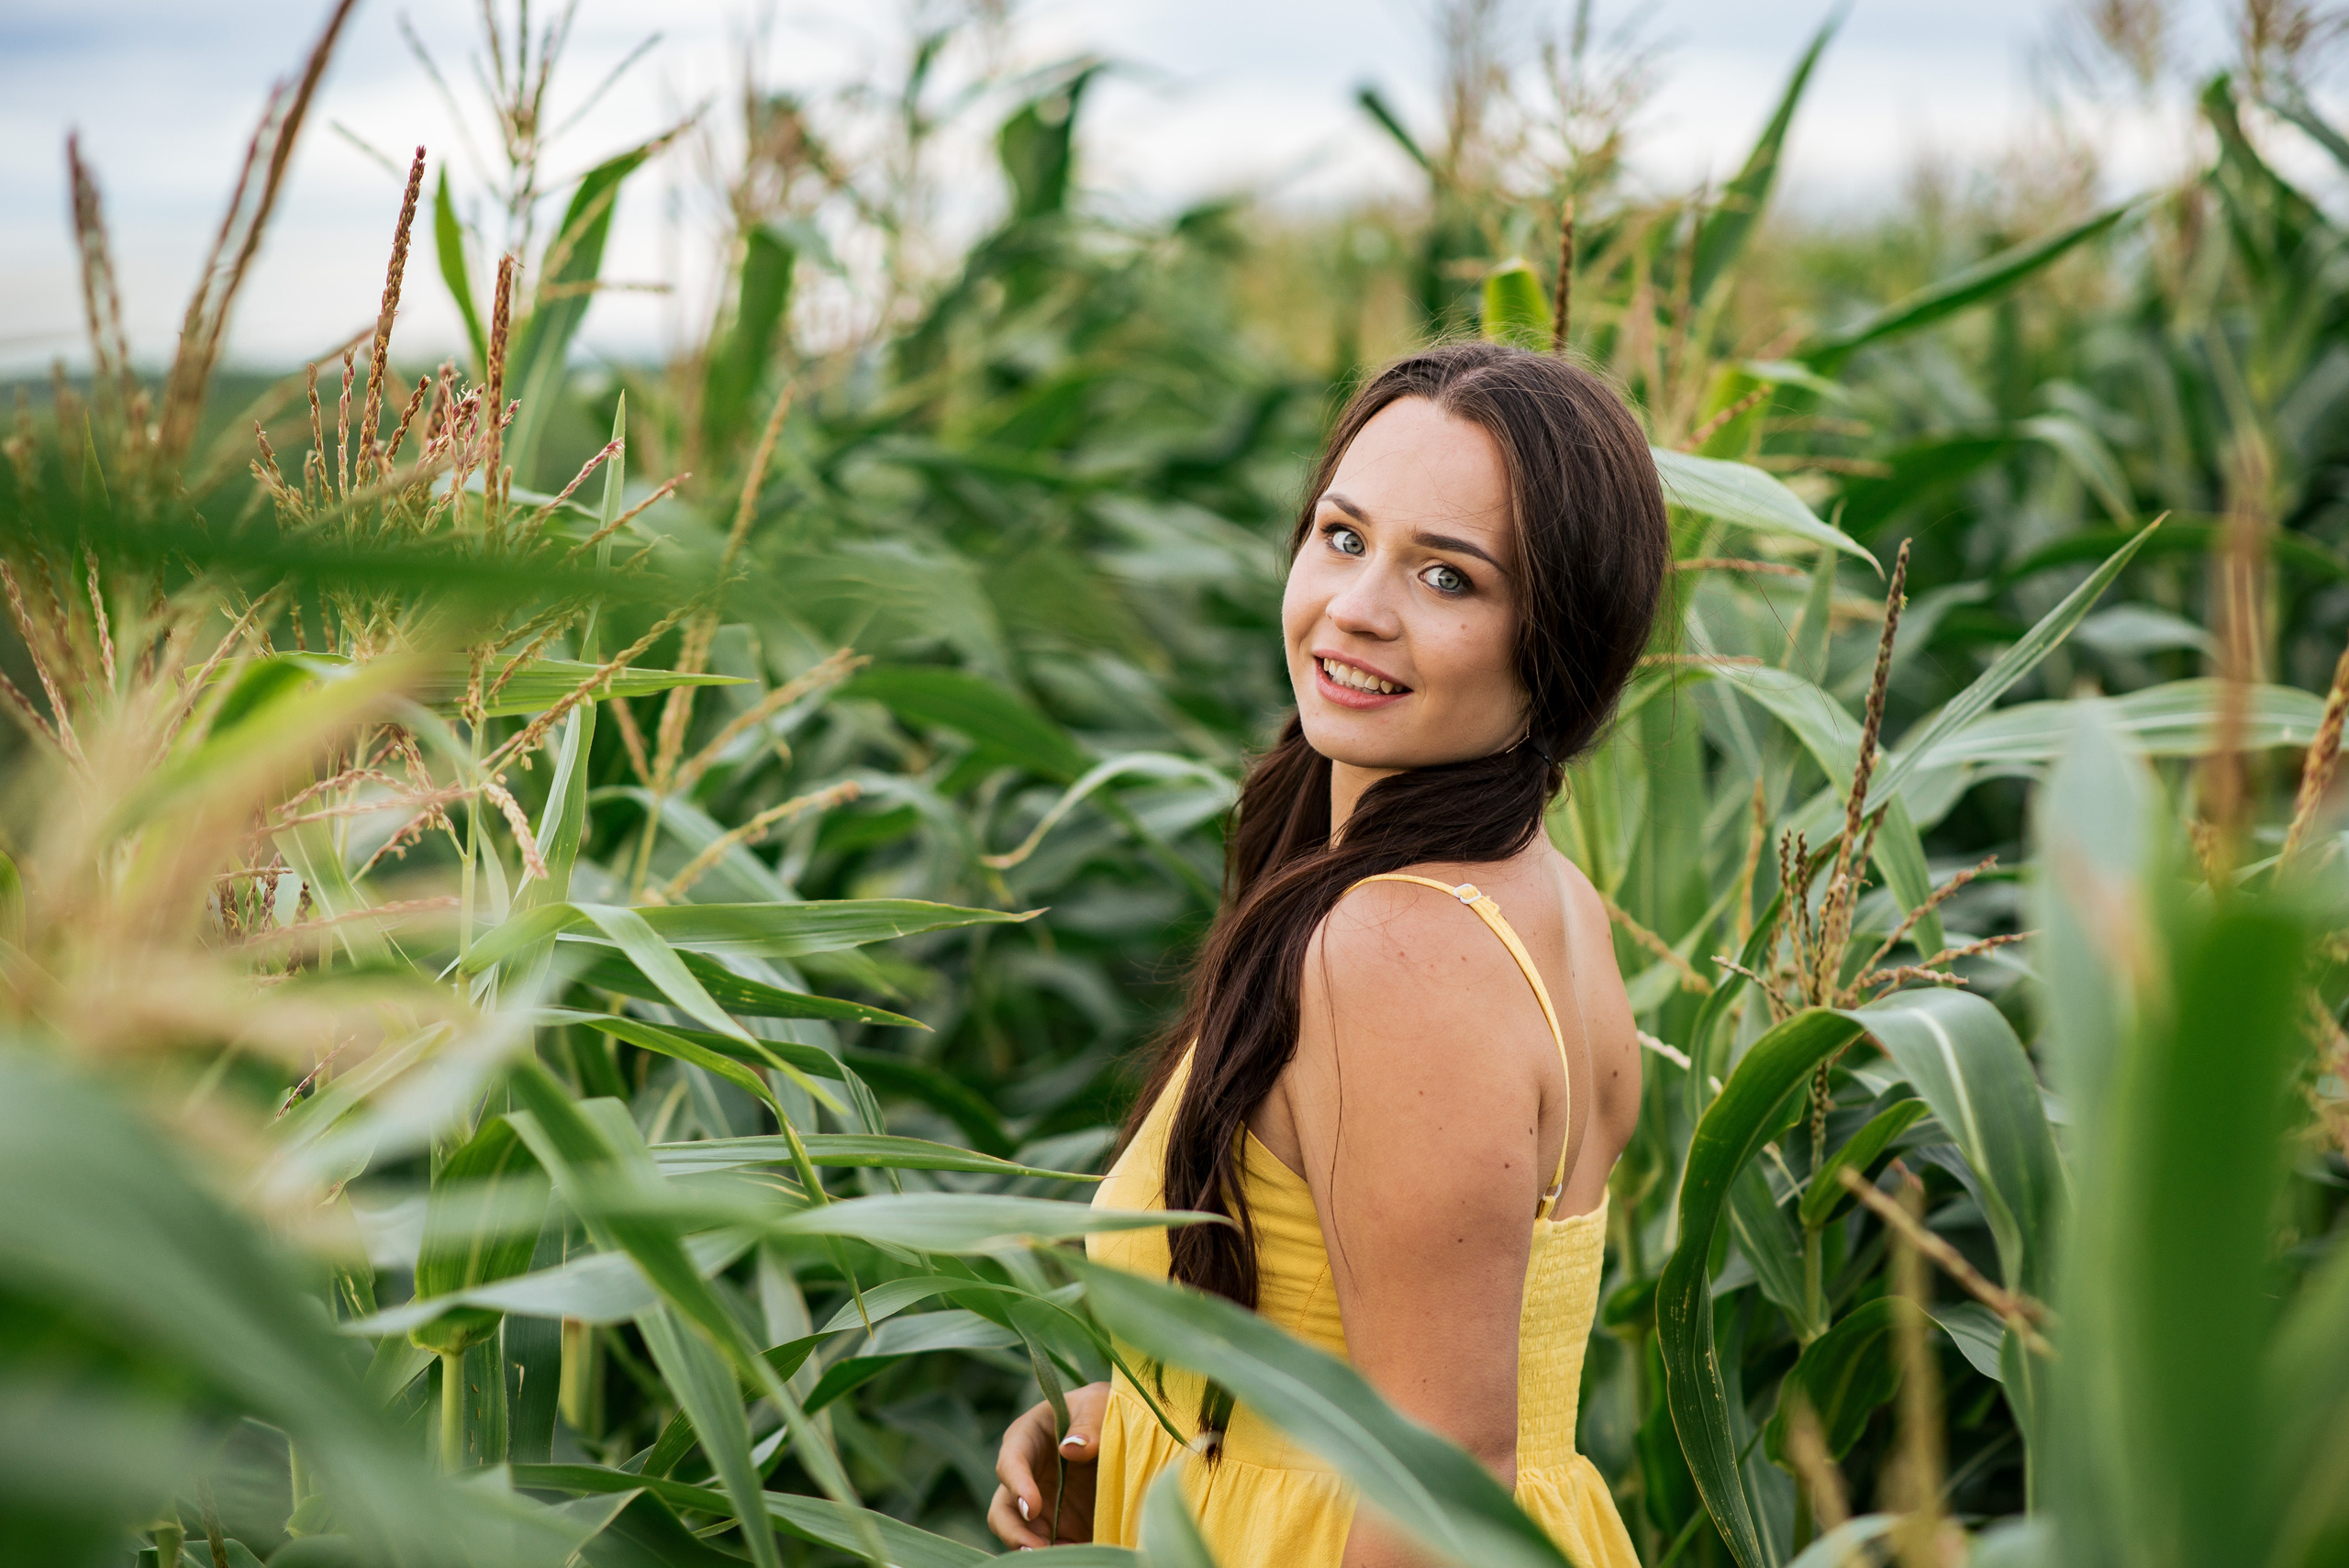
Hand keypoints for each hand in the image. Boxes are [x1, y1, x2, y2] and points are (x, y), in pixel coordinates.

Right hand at [987, 1380, 1109, 1548]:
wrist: (1119, 1430)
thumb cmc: (1100, 1409)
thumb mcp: (1098, 1405)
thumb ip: (1088, 1423)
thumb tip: (1071, 1449)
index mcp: (1026, 1439)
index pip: (1010, 1463)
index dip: (1017, 1486)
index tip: (1031, 1508)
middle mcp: (1025, 1477)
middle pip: (1002, 1511)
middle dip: (1014, 1532)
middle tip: (1036, 1550)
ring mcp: (1040, 1505)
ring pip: (1021, 1536)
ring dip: (1037, 1550)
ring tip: (1066, 1557)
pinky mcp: (1059, 1526)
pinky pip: (1052, 1548)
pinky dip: (1061, 1556)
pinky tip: (1081, 1555)